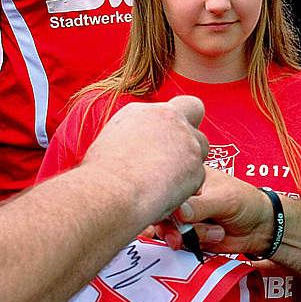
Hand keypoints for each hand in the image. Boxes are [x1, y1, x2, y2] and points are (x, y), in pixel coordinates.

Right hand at [80, 96, 208, 223]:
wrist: (109, 193)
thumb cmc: (99, 177)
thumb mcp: (111, 144)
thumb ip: (134, 139)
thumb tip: (137, 150)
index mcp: (142, 112)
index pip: (167, 104)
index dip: (171, 120)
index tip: (166, 137)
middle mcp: (168, 119)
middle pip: (195, 110)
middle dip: (190, 126)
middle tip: (180, 153)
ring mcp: (186, 141)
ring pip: (201, 147)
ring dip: (191, 161)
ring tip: (168, 182)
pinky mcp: (196, 167)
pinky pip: (197, 178)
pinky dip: (187, 188)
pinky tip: (167, 197)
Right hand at [153, 168, 274, 255]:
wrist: (260, 228)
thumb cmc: (246, 202)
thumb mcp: (225, 200)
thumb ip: (200, 206)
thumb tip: (177, 211)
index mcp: (191, 178)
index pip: (167, 187)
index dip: (163, 201)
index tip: (171, 214)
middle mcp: (185, 198)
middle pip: (164, 213)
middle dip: (174, 227)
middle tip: (182, 235)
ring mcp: (186, 218)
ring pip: (174, 231)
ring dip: (196, 235)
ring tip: (217, 230)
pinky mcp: (190, 235)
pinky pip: (183, 244)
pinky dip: (197, 244)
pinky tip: (213, 238)